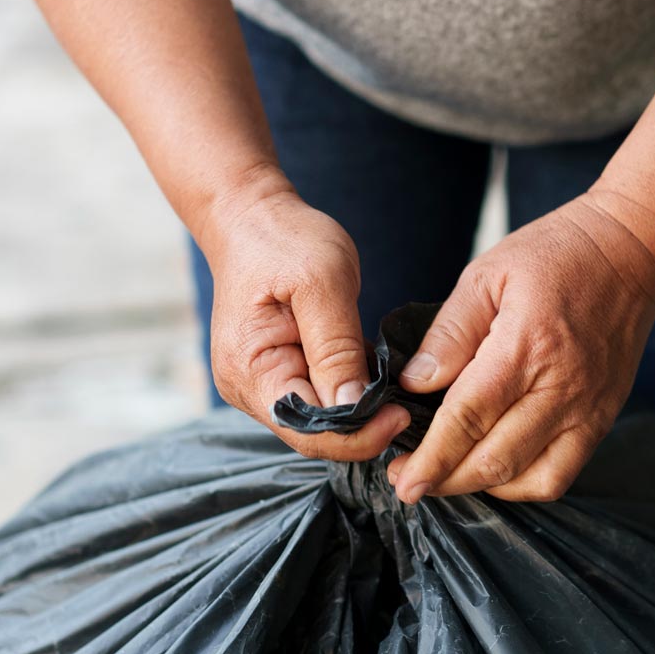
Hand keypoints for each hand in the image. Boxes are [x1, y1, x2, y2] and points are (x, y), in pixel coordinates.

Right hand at [199, 175, 409, 459]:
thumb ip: (336, 348)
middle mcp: (247, 388)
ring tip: (395, 394)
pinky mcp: (276, 376)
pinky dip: (346, 396)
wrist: (254, 218)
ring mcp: (259, 385)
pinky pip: (316, 401)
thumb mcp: (321, 284)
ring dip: (356, 413)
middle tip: (407, 408)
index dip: (358, 434)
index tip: (402, 415)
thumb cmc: (285, 241)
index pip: (307, 431)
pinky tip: (372, 381)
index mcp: (250, 370)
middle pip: (312, 435)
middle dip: (361, 429)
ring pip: (317, 423)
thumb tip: (355, 406)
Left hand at [387, 193, 654, 501]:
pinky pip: (561, 474)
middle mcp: (561, 388)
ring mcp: (587, 409)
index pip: (468, 419)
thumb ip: (450, 333)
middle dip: (445, 480)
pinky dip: (523, 484)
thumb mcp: (487, 275)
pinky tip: (495, 470)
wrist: (631, 251)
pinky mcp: (602, 418)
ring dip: (481, 488)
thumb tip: (414, 382)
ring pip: (528, 478)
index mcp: (525, 347)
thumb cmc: (555, 255)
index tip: (402, 480)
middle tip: (409, 483)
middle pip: (494, 460)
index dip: (431, 457)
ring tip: (447, 477)